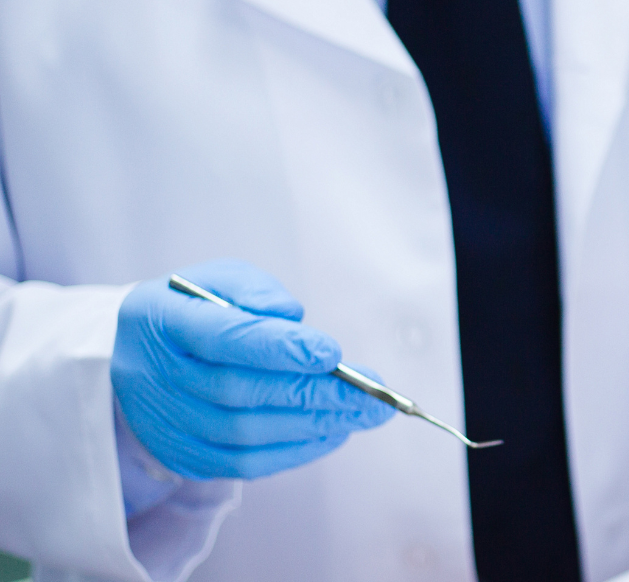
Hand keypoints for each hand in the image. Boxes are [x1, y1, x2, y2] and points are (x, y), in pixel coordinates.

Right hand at [111, 259, 394, 479]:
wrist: (140, 356)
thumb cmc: (195, 310)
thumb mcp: (217, 280)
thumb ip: (254, 291)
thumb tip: (293, 319)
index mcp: (158, 320)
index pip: (221, 337)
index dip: (278, 348)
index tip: (332, 353)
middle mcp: (153, 375)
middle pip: (238, 392)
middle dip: (313, 392)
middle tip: (371, 393)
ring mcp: (164, 422)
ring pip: (244, 433)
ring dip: (313, 424)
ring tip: (364, 413)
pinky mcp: (181, 455)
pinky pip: (244, 463)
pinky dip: (295, 450)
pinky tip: (333, 432)